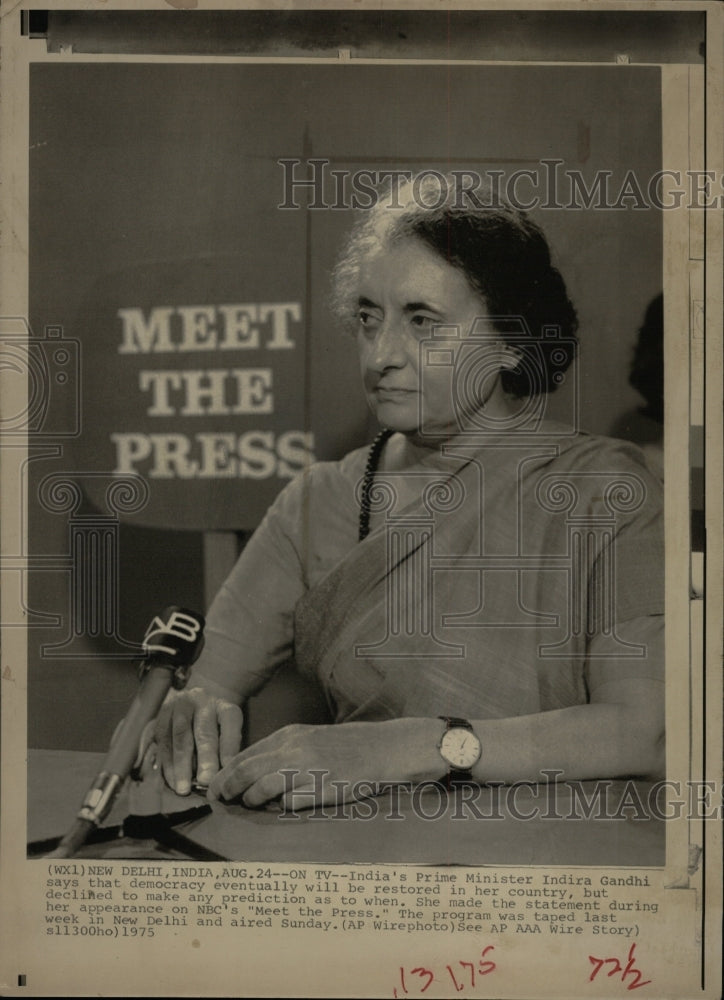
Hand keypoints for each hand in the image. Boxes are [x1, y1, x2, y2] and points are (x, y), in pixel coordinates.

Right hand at [154, 686, 242, 794]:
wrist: (195, 704)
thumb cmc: (217, 727)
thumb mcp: (229, 731)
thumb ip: (227, 750)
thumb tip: (221, 778)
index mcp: (223, 705)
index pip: (230, 720)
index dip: (230, 744)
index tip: (228, 766)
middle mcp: (201, 700)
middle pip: (203, 730)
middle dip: (205, 758)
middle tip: (206, 781)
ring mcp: (179, 705)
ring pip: (179, 735)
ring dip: (180, 765)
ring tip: (183, 788)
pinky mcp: (161, 715)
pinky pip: (162, 740)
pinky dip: (166, 763)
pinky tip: (171, 780)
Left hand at [208, 718, 441, 809]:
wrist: (380, 748)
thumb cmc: (344, 745)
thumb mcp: (308, 738)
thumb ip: (281, 750)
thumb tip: (250, 771)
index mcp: (289, 735)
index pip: (245, 754)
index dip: (226, 772)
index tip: (215, 785)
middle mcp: (293, 750)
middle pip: (246, 770)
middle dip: (227, 787)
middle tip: (218, 799)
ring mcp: (307, 770)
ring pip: (262, 787)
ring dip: (250, 799)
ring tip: (247, 804)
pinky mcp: (320, 789)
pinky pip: (289, 802)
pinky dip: (279, 807)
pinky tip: (278, 808)